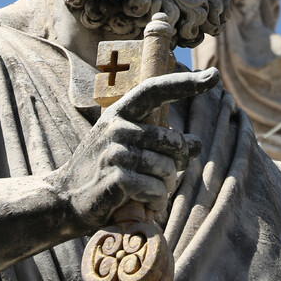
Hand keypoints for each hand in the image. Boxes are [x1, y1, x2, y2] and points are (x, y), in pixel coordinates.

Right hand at [47, 69, 214, 230]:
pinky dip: (154, 201)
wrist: (66, 198)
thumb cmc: (105, 171)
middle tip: (164, 177)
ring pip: (166, 168)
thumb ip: (161, 143)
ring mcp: (114, 151)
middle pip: (173, 141)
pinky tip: (142, 204)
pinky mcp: (115, 178)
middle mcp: (116, 126)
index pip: (155, 89)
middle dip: (177, 164)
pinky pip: (155, 189)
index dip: (185, 83)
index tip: (213, 76)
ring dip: (164, 187)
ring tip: (147, 192)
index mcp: (120, 113)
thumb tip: (197, 143)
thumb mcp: (129, 148)